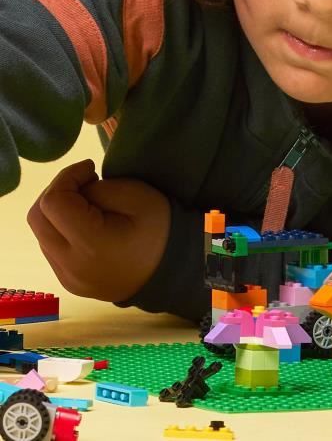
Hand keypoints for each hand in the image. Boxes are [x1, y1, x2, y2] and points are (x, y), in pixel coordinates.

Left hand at [27, 158, 170, 302]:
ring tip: (88, 205)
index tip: (90, 169)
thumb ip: (98, 190)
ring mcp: (68, 277)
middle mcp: (71, 266)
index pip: (53, 202)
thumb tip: (76, 192)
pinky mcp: (70, 282)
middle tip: (85, 183)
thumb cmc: (161, 229)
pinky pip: (52, 249)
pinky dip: (62, 229)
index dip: (66, 177)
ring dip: (58, 212)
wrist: (174, 270)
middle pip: (37, 218)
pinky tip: (88, 225)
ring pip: (41, 233)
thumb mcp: (137, 196)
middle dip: (56, 191)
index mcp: (91, 244)